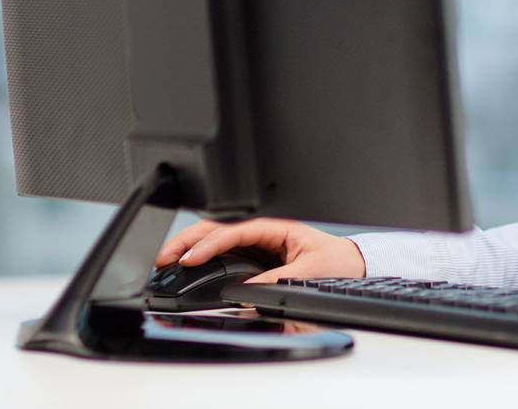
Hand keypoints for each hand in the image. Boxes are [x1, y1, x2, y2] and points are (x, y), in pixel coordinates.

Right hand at [154, 217, 367, 286]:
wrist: (352, 266)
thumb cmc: (336, 261)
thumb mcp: (309, 270)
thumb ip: (278, 279)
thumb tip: (248, 290)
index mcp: (276, 228)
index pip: (234, 231)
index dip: (210, 244)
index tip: (191, 258)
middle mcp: (262, 233)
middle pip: (218, 229)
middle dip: (188, 240)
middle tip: (165, 257)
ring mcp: (256, 244)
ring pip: (216, 239)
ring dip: (189, 246)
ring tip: (166, 261)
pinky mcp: (254, 257)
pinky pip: (223, 253)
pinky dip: (201, 257)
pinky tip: (184, 265)